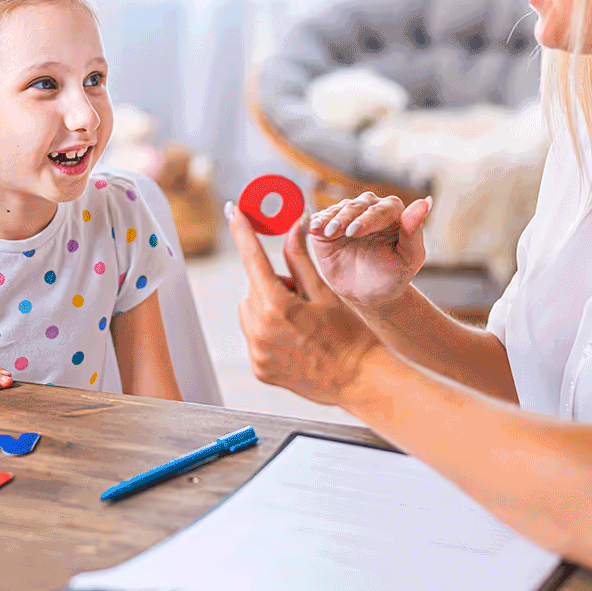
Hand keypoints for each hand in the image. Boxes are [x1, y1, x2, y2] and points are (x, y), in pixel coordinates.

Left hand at [227, 201, 383, 407]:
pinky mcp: (259, 368)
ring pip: (251, 312)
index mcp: (277, 306)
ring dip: (268, 308)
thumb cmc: (349, 334)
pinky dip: (269, 332)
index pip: (252, 258)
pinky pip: (255, 337)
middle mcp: (260, 330)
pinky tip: (297, 341)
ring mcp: (258, 352)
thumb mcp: (324, 291)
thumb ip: (300, 258)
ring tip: (301, 324)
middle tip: (304, 299)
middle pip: (254, 288)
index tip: (231, 211)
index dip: (241, 231)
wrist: (360, 380)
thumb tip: (295, 224)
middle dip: (274, 285)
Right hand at [307, 193, 431, 308]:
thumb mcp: (409, 258)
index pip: (382, 209)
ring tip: (328, 231)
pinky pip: (322, 218)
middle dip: (348, 217)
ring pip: (340, 209)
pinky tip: (314, 227)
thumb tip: (425, 201)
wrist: (368, 293)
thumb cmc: (393, 275)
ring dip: (332, 218)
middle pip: (358, 205)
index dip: (369, 218)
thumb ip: (415, 231)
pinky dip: (318, 221)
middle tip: (341, 231)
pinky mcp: (329, 224)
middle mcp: (370, 208)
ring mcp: (348, 215)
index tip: (355, 231)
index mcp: (394, 213)